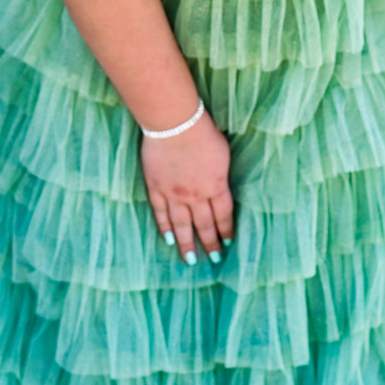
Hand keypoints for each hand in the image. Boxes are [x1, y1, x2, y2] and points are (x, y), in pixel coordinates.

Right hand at [140, 110, 234, 264]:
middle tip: (213, 259)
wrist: (175, 124)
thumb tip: (219, 186)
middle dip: (210, 243)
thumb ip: (220, 176)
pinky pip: (161, 213)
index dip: (225, 230)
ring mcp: (174, 194)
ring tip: (190, 260)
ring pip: (182, 225)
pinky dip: (165, 227)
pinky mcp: (156, 188)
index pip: (223, 215)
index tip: (228, 243)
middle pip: (204, 225)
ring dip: (187, 244)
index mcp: (216, 186)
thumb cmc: (203, 132)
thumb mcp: (223, 154)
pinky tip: (169, 239)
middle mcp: (196, 196)